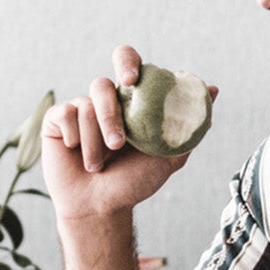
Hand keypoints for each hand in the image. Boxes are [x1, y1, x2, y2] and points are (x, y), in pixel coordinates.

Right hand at [42, 44, 189, 225]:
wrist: (101, 207)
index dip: (128, 62)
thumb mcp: (169, 157)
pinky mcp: (57, 121)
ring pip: (86, 107)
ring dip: (97, 140)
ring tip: (100, 165)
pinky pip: (64, 115)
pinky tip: (77, 154)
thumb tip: (212, 91)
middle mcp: (104, 102)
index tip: (131, 80)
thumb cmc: (134, 181)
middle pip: (102, 84)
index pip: (128, 63)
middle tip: (117, 138)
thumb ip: (187, 125)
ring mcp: (79, 110)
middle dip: (109, 109)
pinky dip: (75, 138)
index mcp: (130, 101)